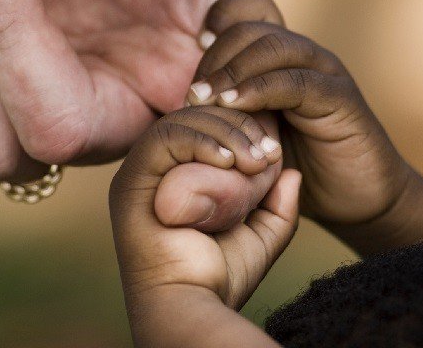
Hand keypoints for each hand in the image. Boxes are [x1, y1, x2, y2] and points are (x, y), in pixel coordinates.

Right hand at [110, 106, 300, 310]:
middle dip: (237, 126)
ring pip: (182, 121)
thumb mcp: (261, 234)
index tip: (275, 147)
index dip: (241, 127)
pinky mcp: (131, 179)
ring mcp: (138, 173)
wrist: (191, 305)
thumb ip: (277, 205)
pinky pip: (166, 139)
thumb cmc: (220, 276)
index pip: (206, 128)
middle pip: (194, 117)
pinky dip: (201, 142)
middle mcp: (152, 171)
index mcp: (175, 177)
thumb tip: (291, 173)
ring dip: (225, 134)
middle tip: (269, 151)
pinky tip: (230, 163)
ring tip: (256, 160)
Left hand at [186, 0, 411, 225]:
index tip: (194, 50)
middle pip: (251, 27)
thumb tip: (173, 106)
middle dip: (213, 57)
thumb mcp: (247, 133)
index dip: (218, 19)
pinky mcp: (341, 98)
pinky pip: (296, 80)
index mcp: (279, 57)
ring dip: (231, 70)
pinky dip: (259, 89)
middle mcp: (302, 55)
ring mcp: (324, 72)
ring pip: (272, 45)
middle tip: (190, 95)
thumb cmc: (292, 167)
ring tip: (203, 99)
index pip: (248, 10)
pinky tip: (232, 105)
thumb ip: (222, 112)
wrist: (355, 199)